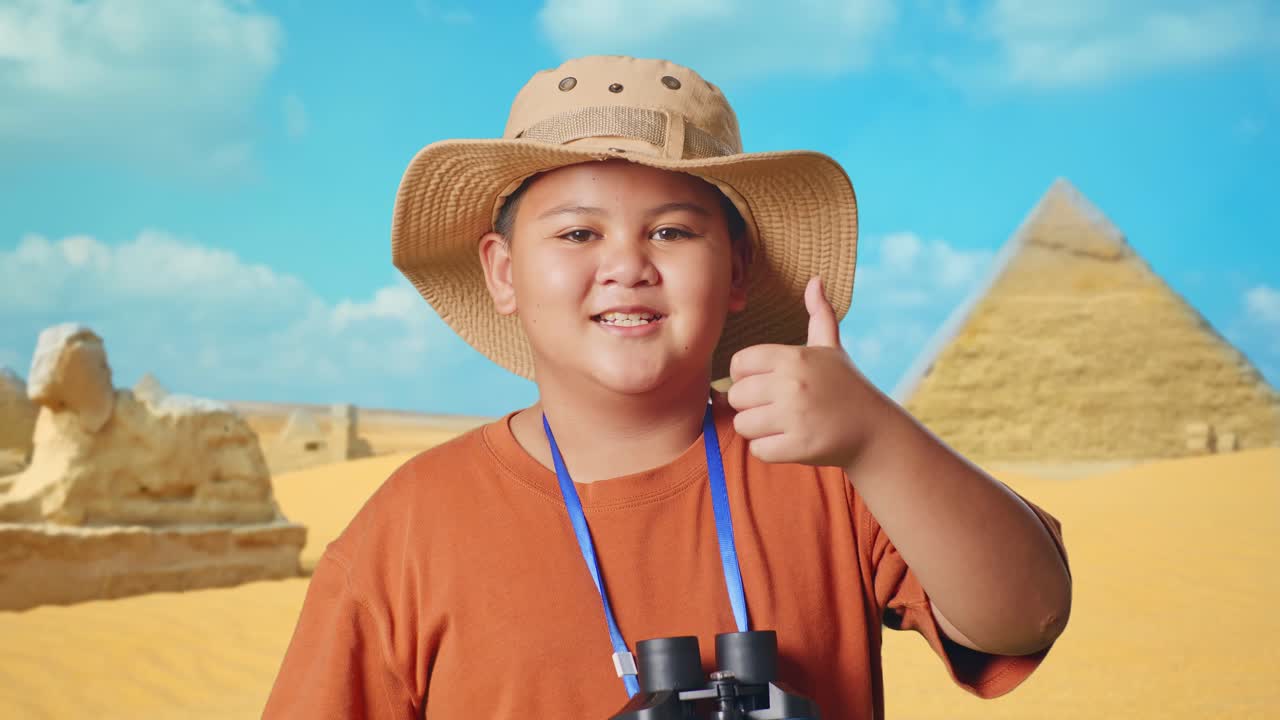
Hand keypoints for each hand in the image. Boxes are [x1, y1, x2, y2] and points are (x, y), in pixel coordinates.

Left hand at [726, 276, 881, 466]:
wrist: (873, 430)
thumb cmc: (846, 386)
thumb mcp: (831, 348)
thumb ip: (819, 315)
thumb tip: (815, 280)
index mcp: (794, 357)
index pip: (739, 363)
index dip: (745, 375)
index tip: (762, 383)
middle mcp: (793, 383)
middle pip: (736, 396)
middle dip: (750, 405)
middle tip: (773, 407)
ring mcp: (795, 416)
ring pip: (743, 424)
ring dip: (757, 429)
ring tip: (780, 424)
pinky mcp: (799, 446)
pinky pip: (758, 449)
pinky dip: (768, 449)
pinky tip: (788, 441)